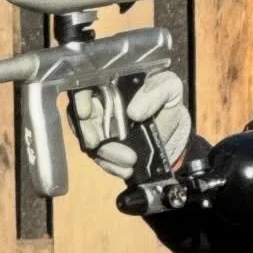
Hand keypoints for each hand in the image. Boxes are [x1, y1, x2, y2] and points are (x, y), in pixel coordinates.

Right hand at [73, 71, 191, 182]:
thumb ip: (155, 92)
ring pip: (89, 141)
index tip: (84, 113)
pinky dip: (111, 165)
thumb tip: (134, 111)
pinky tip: (125, 169)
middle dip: (87, 132)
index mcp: (109, 83)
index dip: (80, 98)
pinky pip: (100, 158)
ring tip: (129, 160)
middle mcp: (99, 104)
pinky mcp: (105, 149)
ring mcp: (99, 128)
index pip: (85, 85)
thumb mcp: (169, 88)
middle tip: (96, 143)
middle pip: (79, 117)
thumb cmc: (167, 100)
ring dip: (105, 153)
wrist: (173, 129)